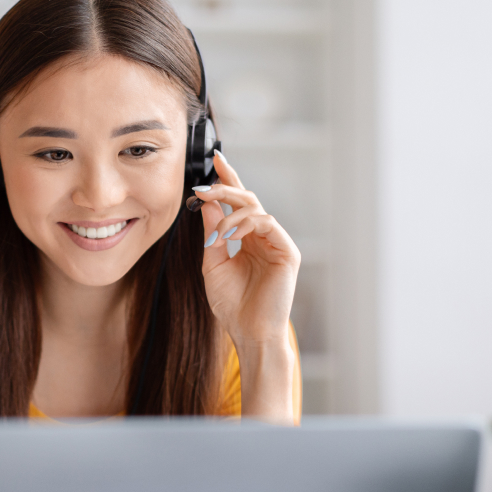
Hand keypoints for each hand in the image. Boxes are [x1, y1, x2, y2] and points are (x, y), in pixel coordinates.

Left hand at [190, 151, 300, 344]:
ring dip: (230, 214)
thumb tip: (207, 204)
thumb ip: (211, 235)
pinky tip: (231, 237)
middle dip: (225, 187)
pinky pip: (267, 223)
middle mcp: (262, 237)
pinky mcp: (287, 251)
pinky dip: (246, 225)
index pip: (237, 203)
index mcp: (245, 239)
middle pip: (247, 198)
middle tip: (204, 188)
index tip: (215, 158)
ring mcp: (276, 242)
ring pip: (255, 208)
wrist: (249, 332)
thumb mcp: (213, 265)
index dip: (228, 179)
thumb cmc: (232, 305)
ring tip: (216, 235)